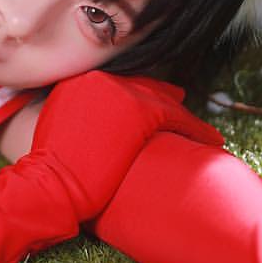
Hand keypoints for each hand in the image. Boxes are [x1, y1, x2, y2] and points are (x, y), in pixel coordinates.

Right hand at [30, 71, 223, 219]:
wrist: (50, 183)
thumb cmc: (51, 169)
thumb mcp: (61, 129)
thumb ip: (79, 115)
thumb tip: (95, 126)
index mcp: (76, 82)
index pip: (117, 84)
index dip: (137, 95)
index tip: (152, 106)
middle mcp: (97, 79)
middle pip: (141, 86)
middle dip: (162, 99)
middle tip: (179, 108)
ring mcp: (118, 91)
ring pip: (162, 100)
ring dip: (181, 116)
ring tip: (199, 130)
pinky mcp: (139, 110)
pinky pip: (178, 117)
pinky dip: (196, 129)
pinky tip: (211, 140)